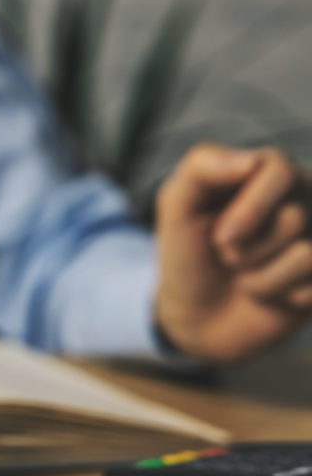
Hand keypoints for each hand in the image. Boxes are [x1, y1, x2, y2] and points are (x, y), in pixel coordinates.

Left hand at [155, 143, 311, 361]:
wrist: (197, 314)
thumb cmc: (188, 253)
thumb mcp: (177, 207)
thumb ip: (201, 168)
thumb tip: (252, 161)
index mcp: (268, 173)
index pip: (279, 168)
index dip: (250, 207)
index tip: (221, 238)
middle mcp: (304, 199)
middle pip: (293, 216)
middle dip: (245, 247)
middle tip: (226, 255)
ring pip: (307, 254)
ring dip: (259, 276)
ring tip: (246, 275)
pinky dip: (277, 295)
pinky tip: (269, 295)